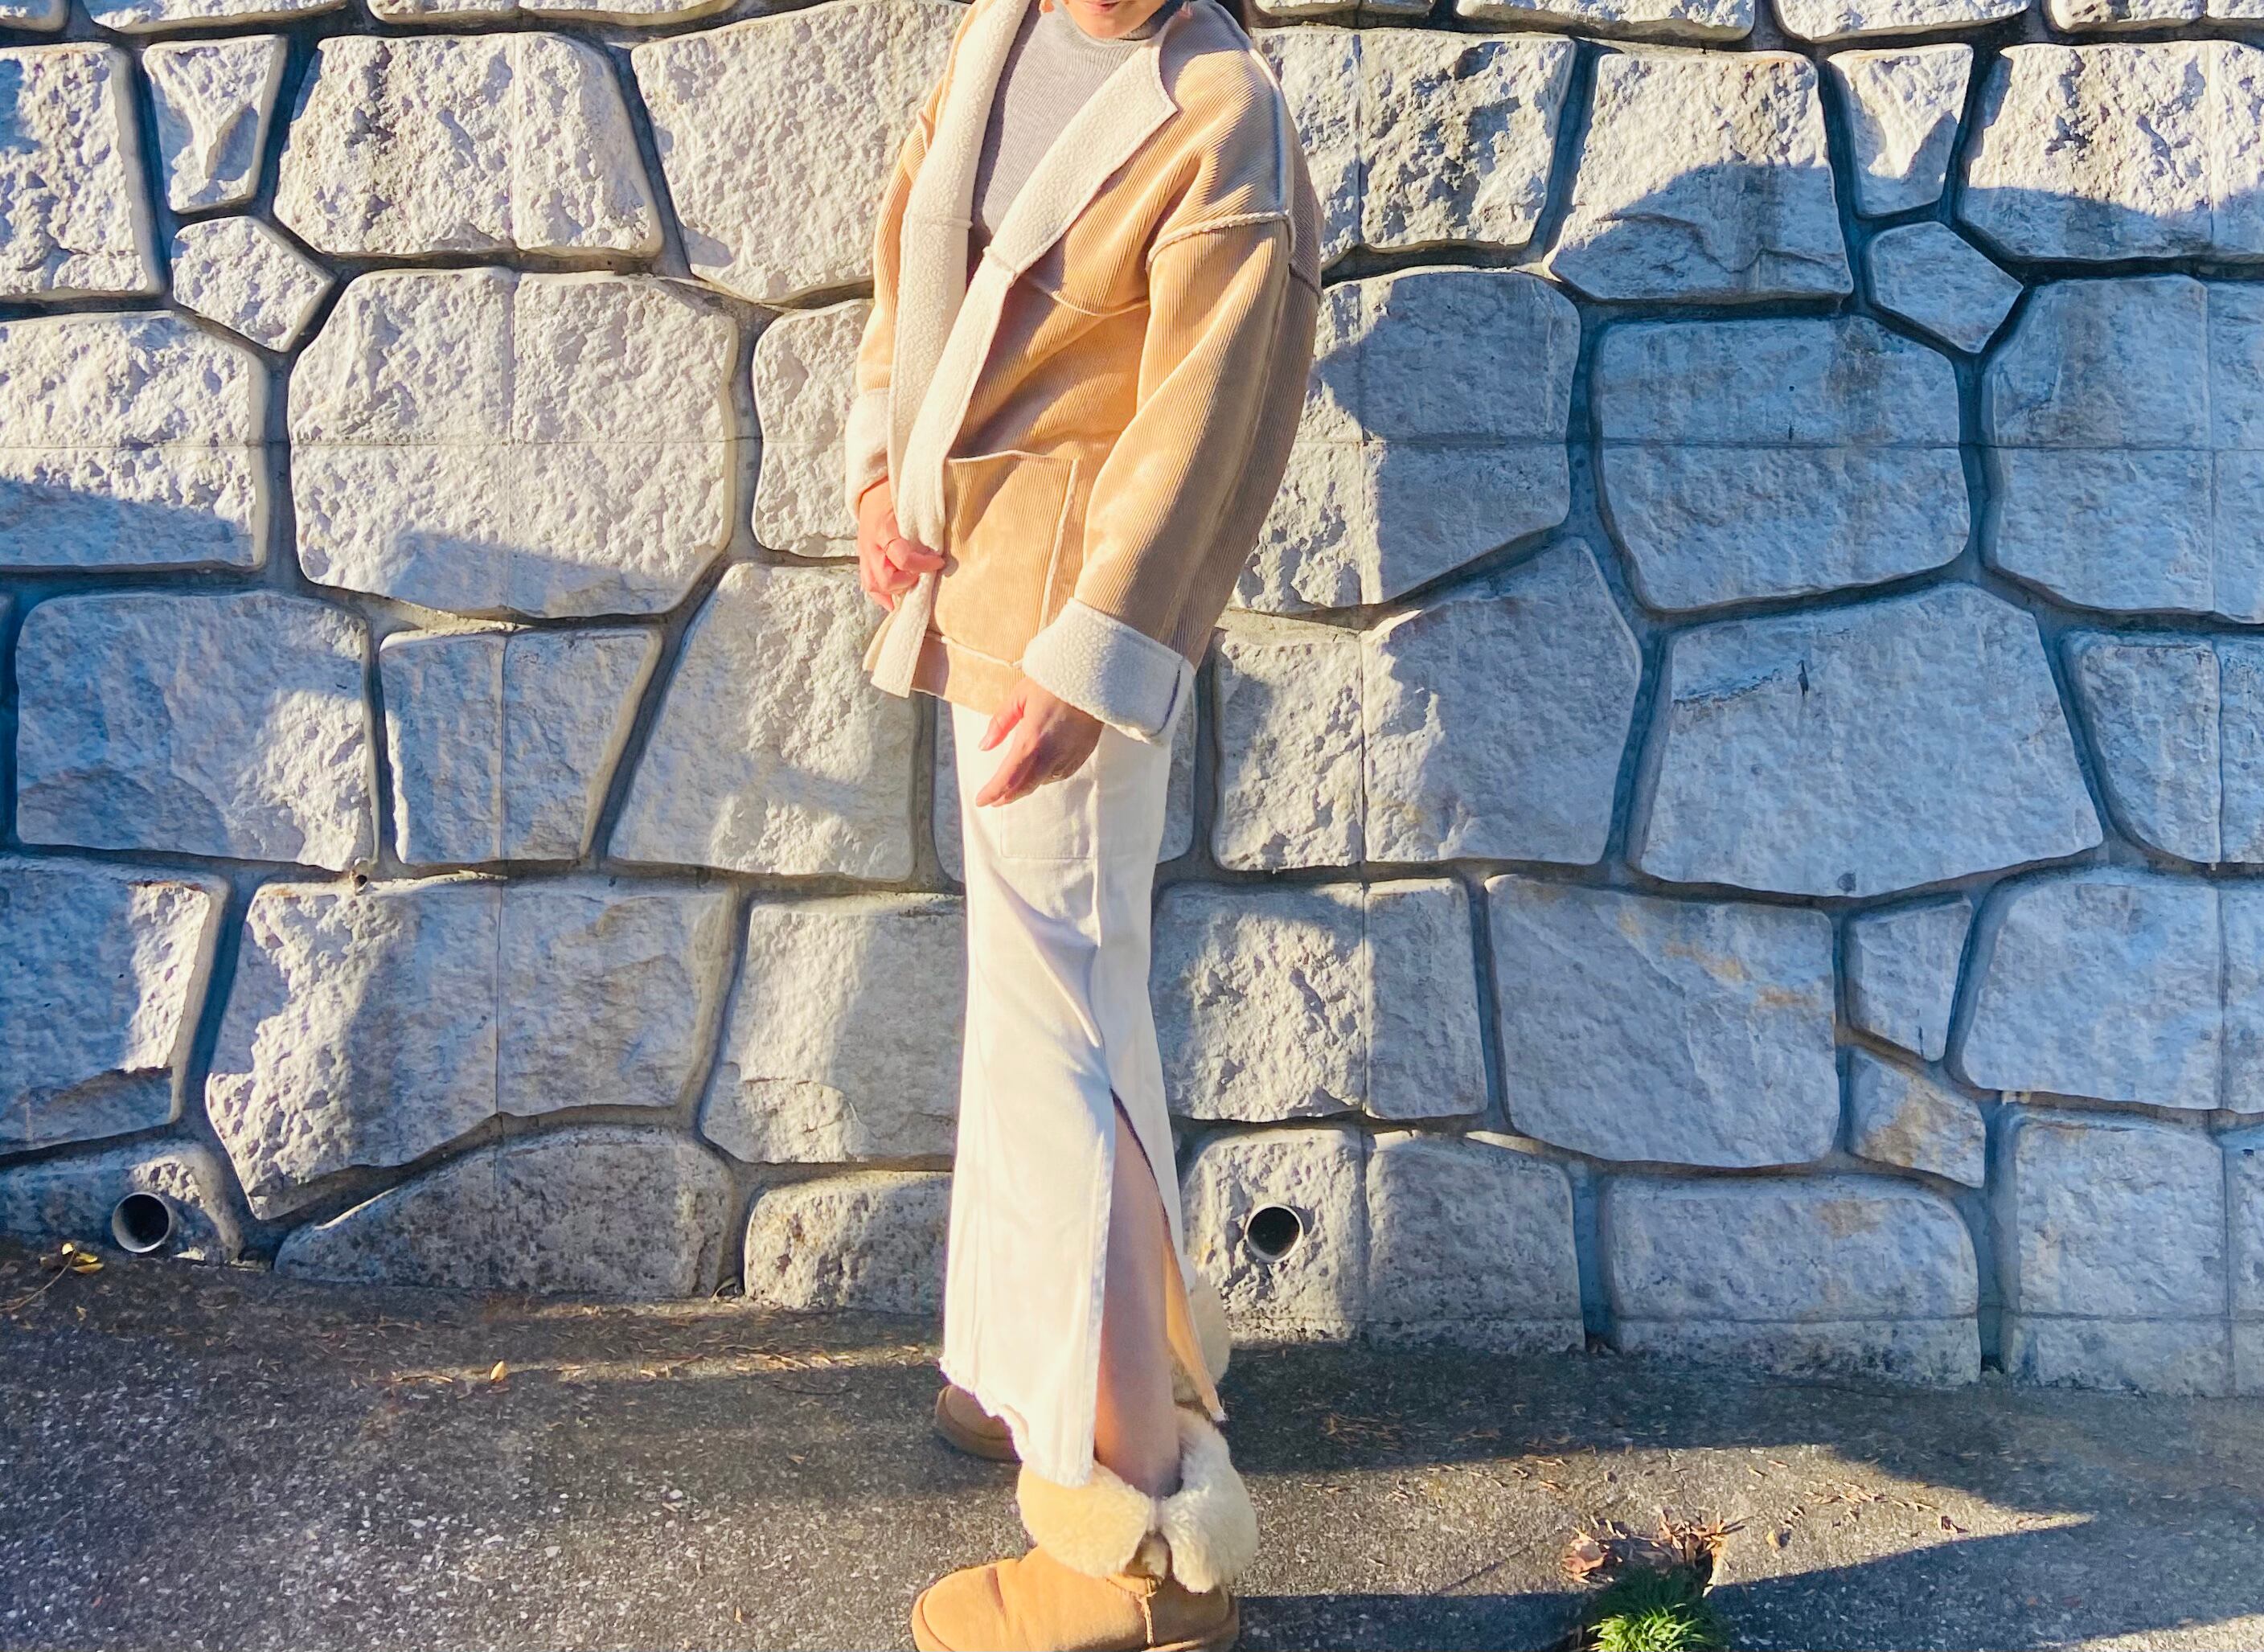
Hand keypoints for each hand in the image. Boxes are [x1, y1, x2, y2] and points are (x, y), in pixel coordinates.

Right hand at [856, 480, 943, 610]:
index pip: (903, 559)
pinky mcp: (862, 558)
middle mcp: (870, 546)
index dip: (923, 565)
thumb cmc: (894, 493)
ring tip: (912, 588)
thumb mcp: (911, 504)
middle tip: (924, 574)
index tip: (939, 561)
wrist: (871, 487)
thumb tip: (943, 547)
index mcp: (883, 530)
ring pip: (874, 586)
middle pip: (885, 580)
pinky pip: (868, 584)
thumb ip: (923, 526)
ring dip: (894, 592)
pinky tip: (895, 601)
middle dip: (908, 582)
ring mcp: (864, 554)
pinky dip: (882, 595)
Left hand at [975, 677, 1103, 806]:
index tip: (981, 800)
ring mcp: (1068, 757)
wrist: (1092, 679)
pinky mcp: (1081, 755)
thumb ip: (999, 723)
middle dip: (1007, 797)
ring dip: (1026, 785)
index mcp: (1031, 741)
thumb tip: (984, 746)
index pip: (1008, 777)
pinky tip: (1039, 770)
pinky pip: (1060, 774)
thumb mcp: (1019, 697)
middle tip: (994, 800)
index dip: (992, 792)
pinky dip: (1046, 777)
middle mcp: (1051, 755)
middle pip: (1025, 787)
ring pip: (1043, 782)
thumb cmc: (1053, 683)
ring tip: (1015, 783)